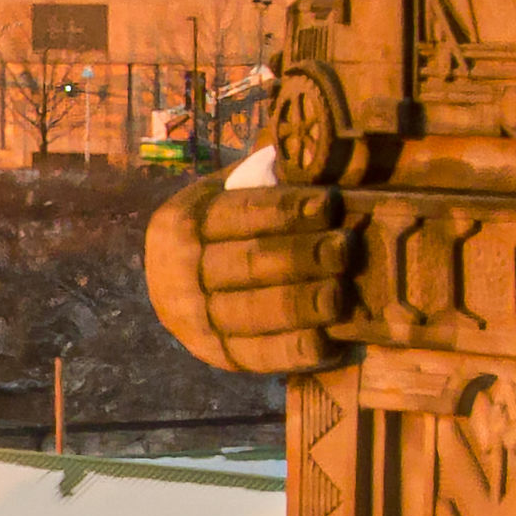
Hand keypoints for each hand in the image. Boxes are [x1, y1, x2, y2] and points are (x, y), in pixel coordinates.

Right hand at [144, 176, 351, 376]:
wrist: (170, 285)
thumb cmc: (218, 229)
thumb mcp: (223, 194)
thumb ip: (260, 178)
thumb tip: (312, 159)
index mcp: (185, 221)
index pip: (239, 213)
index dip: (286, 210)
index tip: (330, 203)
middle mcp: (182, 271)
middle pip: (248, 263)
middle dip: (301, 256)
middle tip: (345, 247)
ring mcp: (197, 319)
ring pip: (254, 312)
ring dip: (302, 304)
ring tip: (341, 293)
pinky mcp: (218, 356)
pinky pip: (259, 356)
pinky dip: (294, 352)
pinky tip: (330, 344)